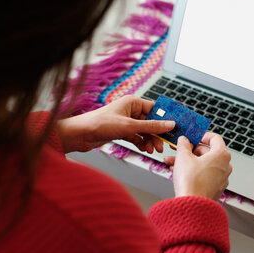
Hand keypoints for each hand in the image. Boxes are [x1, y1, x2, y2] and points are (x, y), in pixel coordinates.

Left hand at [56, 95, 174, 152]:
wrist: (80, 135)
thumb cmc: (99, 124)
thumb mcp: (130, 126)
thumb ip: (151, 126)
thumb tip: (169, 124)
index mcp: (133, 102)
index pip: (155, 109)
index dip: (165, 119)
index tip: (173, 128)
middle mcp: (130, 110)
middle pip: (151, 122)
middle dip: (156, 134)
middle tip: (161, 145)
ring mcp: (125, 121)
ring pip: (144, 131)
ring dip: (149, 140)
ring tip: (151, 150)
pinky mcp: (121, 131)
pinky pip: (136, 137)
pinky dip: (140, 143)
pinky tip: (143, 149)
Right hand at [164, 133, 231, 200]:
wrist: (192, 205)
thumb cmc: (191, 182)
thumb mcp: (183, 157)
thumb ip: (183, 145)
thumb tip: (184, 140)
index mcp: (221, 154)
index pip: (215, 138)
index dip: (202, 135)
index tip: (193, 137)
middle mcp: (225, 165)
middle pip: (208, 152)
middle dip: (190, 151)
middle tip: (179, 151)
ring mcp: (222, 178)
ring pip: (204, 165)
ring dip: (189, 162)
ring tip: (172, 163)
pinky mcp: (216, 188)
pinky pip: (205, 175)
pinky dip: (194, 172)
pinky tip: (179, 173)